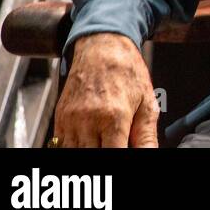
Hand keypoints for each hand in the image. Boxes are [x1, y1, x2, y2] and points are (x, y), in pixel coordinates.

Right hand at [54, 33, 158, 147]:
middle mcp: (89, 120)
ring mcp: (71, 121)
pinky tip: (90, 140)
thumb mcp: (147, 102)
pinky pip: (63, 145)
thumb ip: (147, 136)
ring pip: (75, 154)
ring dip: (90, 152)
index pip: (113, 156)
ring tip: (104, 141)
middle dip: (106, 154)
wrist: (102, 47)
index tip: (125, 154)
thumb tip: (149, 155)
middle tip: (116, 144)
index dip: (119, 162)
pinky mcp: (60, 119)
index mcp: (114, 117)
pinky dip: (76, 148)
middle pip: (92, 157)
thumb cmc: (127, 71)